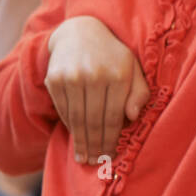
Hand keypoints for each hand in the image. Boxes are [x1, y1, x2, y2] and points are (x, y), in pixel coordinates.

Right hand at [45, 17, 150, 165]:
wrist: (80, 32)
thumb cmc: (114, 56)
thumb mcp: (134, 69)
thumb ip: (139, 93)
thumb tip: (132, 117)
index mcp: (118, 75)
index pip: (114, 116)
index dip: (111, 139)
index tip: (110, 156)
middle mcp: (93, 75)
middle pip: (93, 120)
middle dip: (95, 145)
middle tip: (95, 163)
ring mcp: (71, 77)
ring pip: (77, 118)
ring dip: (80, 141)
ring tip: (84, 156)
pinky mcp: (55, 79)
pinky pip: (63, 109)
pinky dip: (70, 125)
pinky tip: (75, 136)